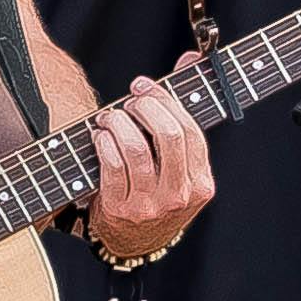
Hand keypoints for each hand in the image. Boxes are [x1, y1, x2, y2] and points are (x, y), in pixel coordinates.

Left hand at [85, 74, 215, 257]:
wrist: (134, 242)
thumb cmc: (157, 192)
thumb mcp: (180, 162)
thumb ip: (185, 111)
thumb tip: (191, 57)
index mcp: (201, 183)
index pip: (191, 131)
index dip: (166, 101)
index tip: (145, 87)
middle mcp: (179, 196)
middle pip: (169, 135)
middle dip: (145, 107)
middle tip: (130, 100)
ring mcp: (149, 205)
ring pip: (136, 148)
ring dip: (118, 122)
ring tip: (110, 117)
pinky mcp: (120, 209)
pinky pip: (110, 165)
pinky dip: (103, 142)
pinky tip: (100, 135)